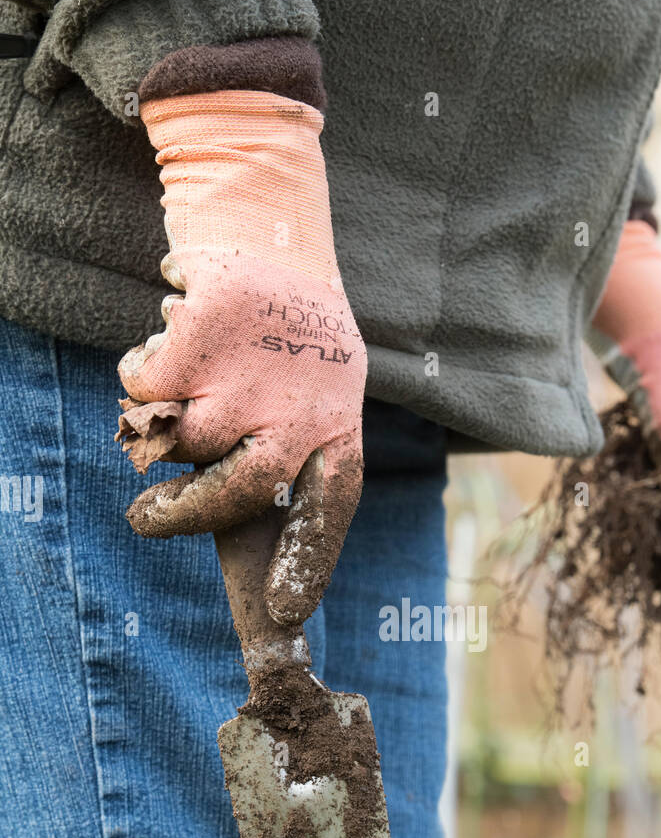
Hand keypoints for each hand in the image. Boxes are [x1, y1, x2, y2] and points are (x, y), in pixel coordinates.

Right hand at [116, 90, 364, 624]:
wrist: (269, 222)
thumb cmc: (288, 326)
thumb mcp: (317, 384)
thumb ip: (286, 449)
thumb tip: (235, 522)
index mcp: (339, 423)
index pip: (329, 508)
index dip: (307, 563)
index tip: (287, 616)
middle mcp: (301, 405)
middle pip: (237, 492)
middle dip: (181, 517)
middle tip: (144, 518)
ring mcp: (253, 372)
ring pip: (177, 437)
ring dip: (159, 415)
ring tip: (181, 375)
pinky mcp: (205, 332)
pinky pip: (145, 385)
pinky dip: (143, 367)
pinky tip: (174, 332)